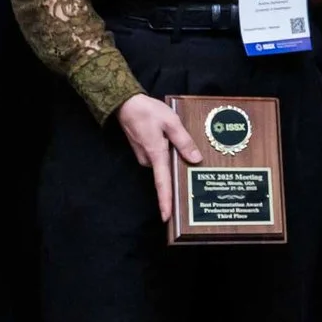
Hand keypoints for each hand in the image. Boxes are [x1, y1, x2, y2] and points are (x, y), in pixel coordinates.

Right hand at [115, 94, 199, 224]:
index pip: (162, 183)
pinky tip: (174, 146)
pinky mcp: (144, 151)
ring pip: (163, 165)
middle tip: (189, 182)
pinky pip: (159, 158)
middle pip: (165, 175)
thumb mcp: (171, 122)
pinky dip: (166, 156)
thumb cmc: (149, 111)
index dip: (165, 201)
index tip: (167, 217)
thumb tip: (195, 159)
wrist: (126, 104)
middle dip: (175, 179)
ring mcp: (144, 156)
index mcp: (156, 154)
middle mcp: (148, 159)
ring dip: (172, 163)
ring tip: (185, 154)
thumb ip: (183, 141)